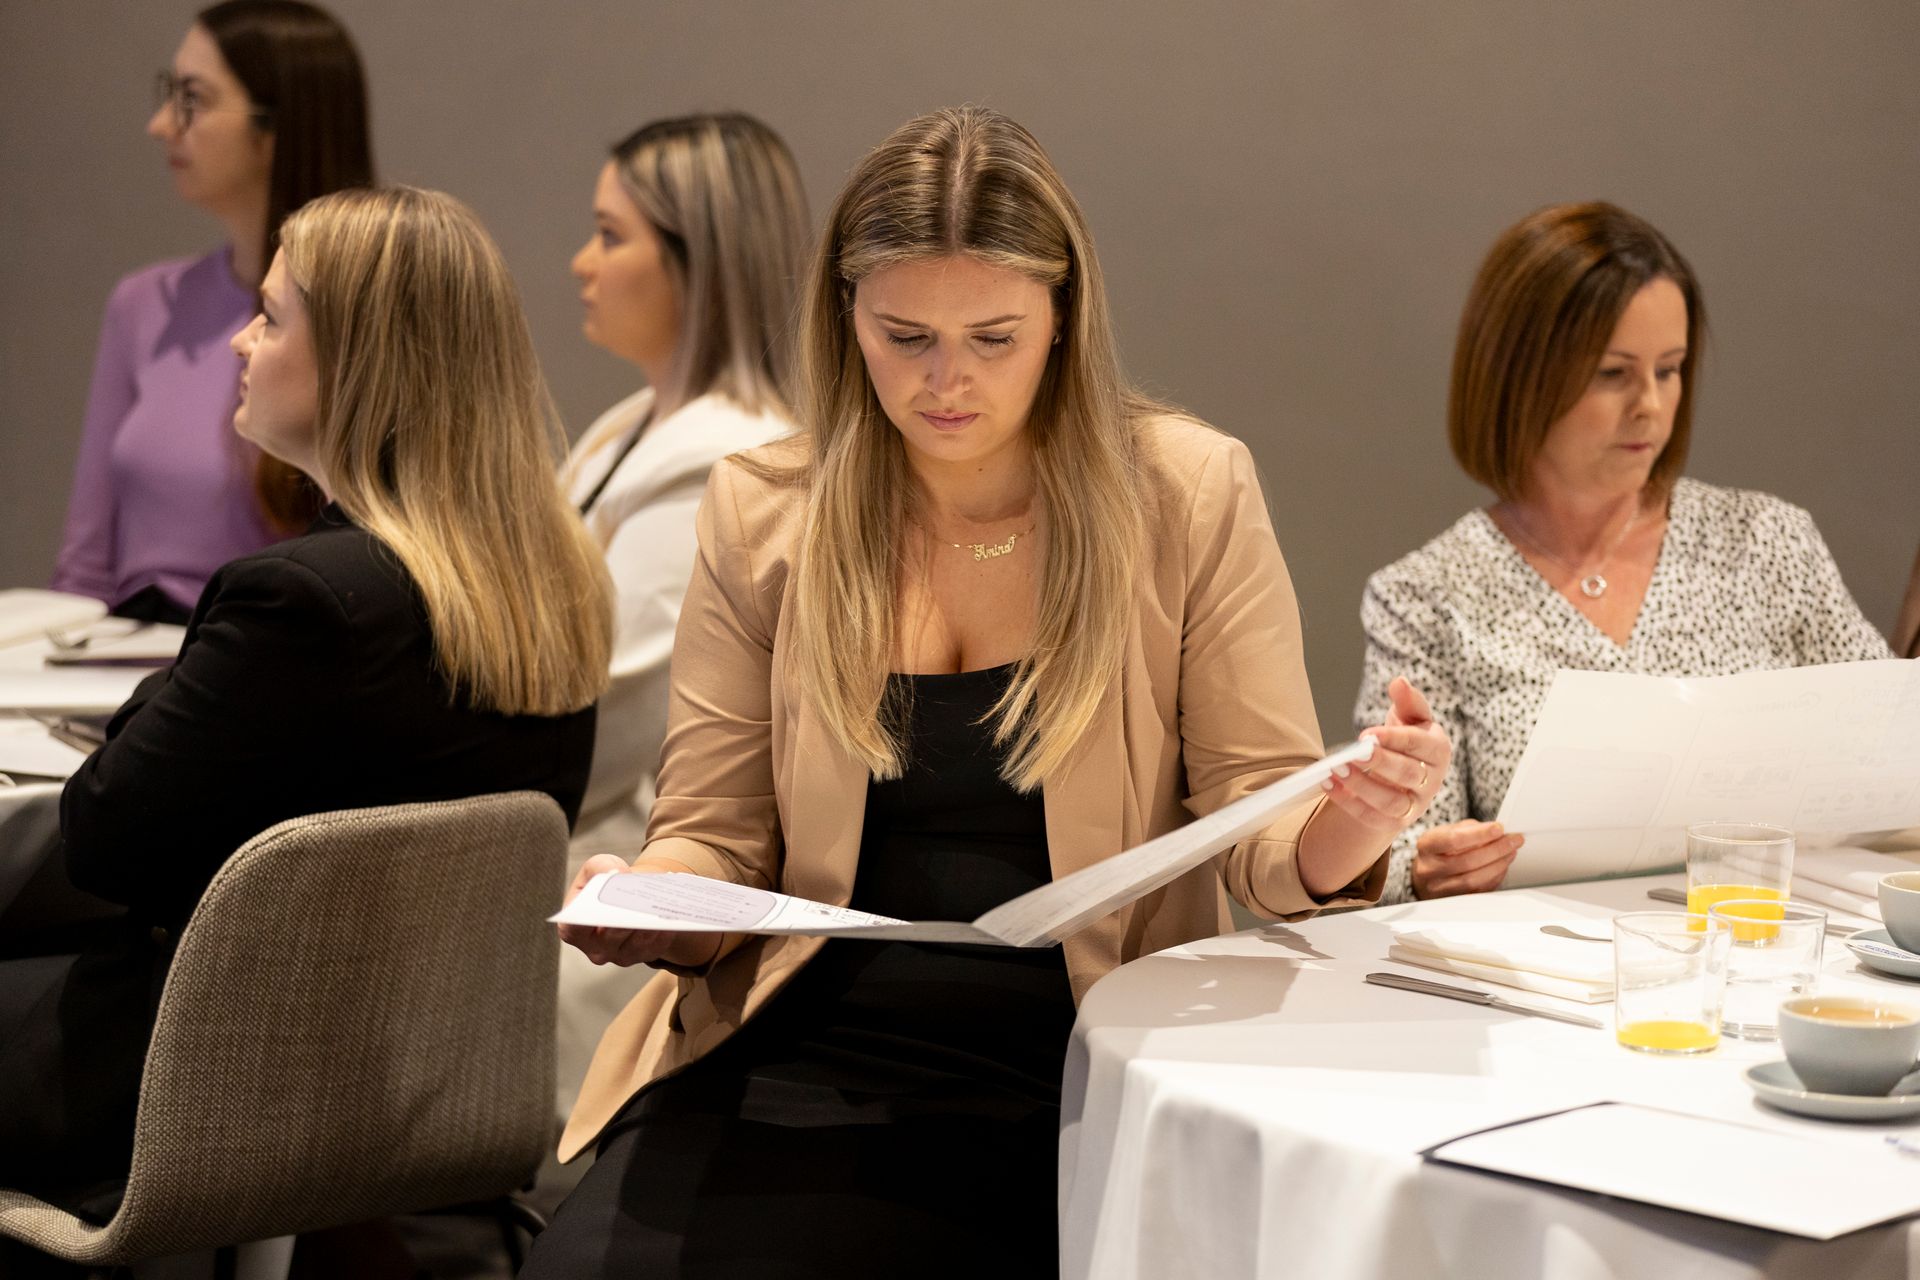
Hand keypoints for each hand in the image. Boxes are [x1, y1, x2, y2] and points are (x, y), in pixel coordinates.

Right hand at [557, 853, 702, 967]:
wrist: (628, 894)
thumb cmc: (607, 881)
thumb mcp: (597, 867)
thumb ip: (600, 867)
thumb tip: (617, 874)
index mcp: (574, 928)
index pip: (574, 929)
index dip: (586, 920)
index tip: (601, 908)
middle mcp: (595, 948)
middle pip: (609, 939)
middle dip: (624, 922)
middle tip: (638, 908)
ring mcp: (619, 956)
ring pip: (635, 946)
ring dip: (648, 929)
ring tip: (659, 912)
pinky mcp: (643, 956)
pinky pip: (654, 949)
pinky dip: (663, 934)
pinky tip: (672, 920)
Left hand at [1325, 676, 1449, 838]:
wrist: (1399, 776)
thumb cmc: (1406, 741)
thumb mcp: (1410, 717)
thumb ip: (1407, 701)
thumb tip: (1398, 682)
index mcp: (1438, 750)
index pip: (1419, 745)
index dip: (1394, 739)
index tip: (1366, 734)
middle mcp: (1432, 781)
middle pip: (1408, 774)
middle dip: (1380, 763)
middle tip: (1353, 752)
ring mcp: (1415, 805)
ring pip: (1391, 802)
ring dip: (1362, 786)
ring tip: (1336, 769)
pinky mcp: (1395, 823)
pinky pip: (1373, 818)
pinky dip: (1349, 803)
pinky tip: (1329, 784)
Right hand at [1412, 820, 1523, 898]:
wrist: (1427, 873)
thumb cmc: (1439, 850)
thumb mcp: (1447, 832)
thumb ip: (1470, 830)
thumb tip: (1496, 832)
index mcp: (1427, 846)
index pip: (1453, 840)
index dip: (1479, 834)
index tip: (1499, 828)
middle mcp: (1429, 869)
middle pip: (1467, 861)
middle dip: (1496, 850)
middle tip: (1513, 840)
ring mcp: (1440, 888)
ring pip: (1474, 880)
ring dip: (1499, 865)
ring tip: (1510, 852)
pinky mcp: (1453, 900)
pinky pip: (1479, 891)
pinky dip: (1495, 877)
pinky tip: (1502, 866)